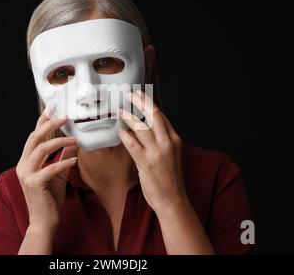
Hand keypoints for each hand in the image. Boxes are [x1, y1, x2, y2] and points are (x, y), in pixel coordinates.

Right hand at [16, 109, 77, 230]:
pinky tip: (75, 159)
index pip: (33, 137)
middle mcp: (23, 165)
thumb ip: (62, 158)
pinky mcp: (35, 183)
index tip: (51, 109)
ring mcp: (27, 174)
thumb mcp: (57, 174)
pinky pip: (52, 167)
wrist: (44, 222)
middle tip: (65, 116)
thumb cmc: (49, 199)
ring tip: (75, 139)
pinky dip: (65, 162)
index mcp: (26, 162)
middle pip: (35, 138)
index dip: (41, 122)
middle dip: (50, 124)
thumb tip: (74, 143)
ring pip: (42, 149)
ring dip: (61, 141)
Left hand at [118, 90, 185, 214]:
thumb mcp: (171, 154)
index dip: (149, 103)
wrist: (172, 199)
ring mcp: (157, 152)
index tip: (140, 95)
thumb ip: (161, 140)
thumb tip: (147, 127)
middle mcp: (167, 142)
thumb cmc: (170, 178)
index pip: (161, 115)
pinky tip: (119, 130)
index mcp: (174, 139)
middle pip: (153, 115)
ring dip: (128, 116)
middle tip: (129, 94)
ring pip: (141, 126)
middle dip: (140, 101)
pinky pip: (132, 143)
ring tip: (119, 110)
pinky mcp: (146, 162)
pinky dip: (124, 135)